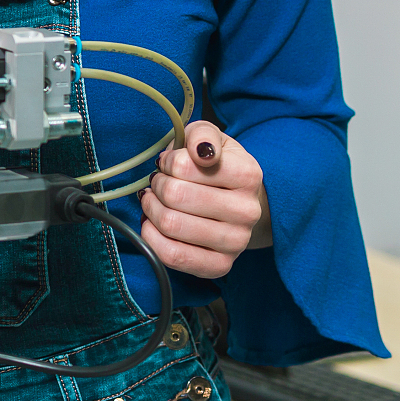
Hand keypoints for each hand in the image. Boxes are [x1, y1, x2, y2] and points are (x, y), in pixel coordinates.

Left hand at [138, 120, 272, 278]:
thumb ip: (202, 134)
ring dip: (151, 209)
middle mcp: (247, 211)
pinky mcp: (221, 266)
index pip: (182, 166)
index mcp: (247, 174)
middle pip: (174, 195)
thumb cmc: (216, 166)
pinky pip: (173, 255)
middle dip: (157, 185)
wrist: (238, 202)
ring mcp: (236, 242)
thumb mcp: (210, 138)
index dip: (167, 163)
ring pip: (171, 224)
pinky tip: (154, 224)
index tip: (170, 163)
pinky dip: (152, 237)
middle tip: (160, 183)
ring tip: (157, 202)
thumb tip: (200, 151)